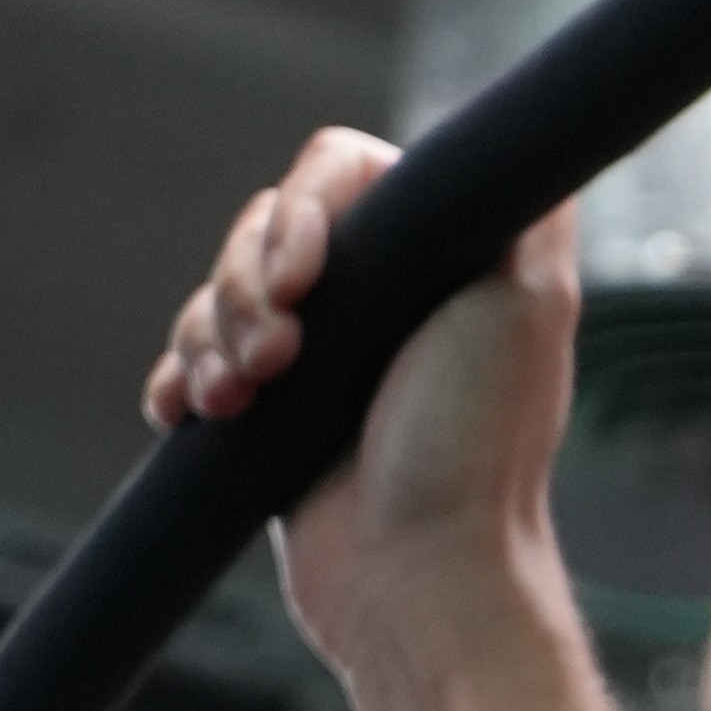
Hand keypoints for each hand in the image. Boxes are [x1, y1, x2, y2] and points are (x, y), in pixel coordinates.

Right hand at [141, 126, 582, 681]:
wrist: (420, 577)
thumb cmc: (473, 448)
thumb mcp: (528, 304)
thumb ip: (525, 209)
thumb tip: (526, 132)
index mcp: (435, 261)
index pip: (335, 172)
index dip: (300, 212)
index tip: (304, 279)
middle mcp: (381, 301)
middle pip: (260, 226)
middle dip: (245, 287)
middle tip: (278, 361)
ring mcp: (320, 358)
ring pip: (216, 293)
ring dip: (211, 339)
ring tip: (243, 401)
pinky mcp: (271, 417)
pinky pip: (190, 363)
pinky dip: (183, 383)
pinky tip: (195, 415)